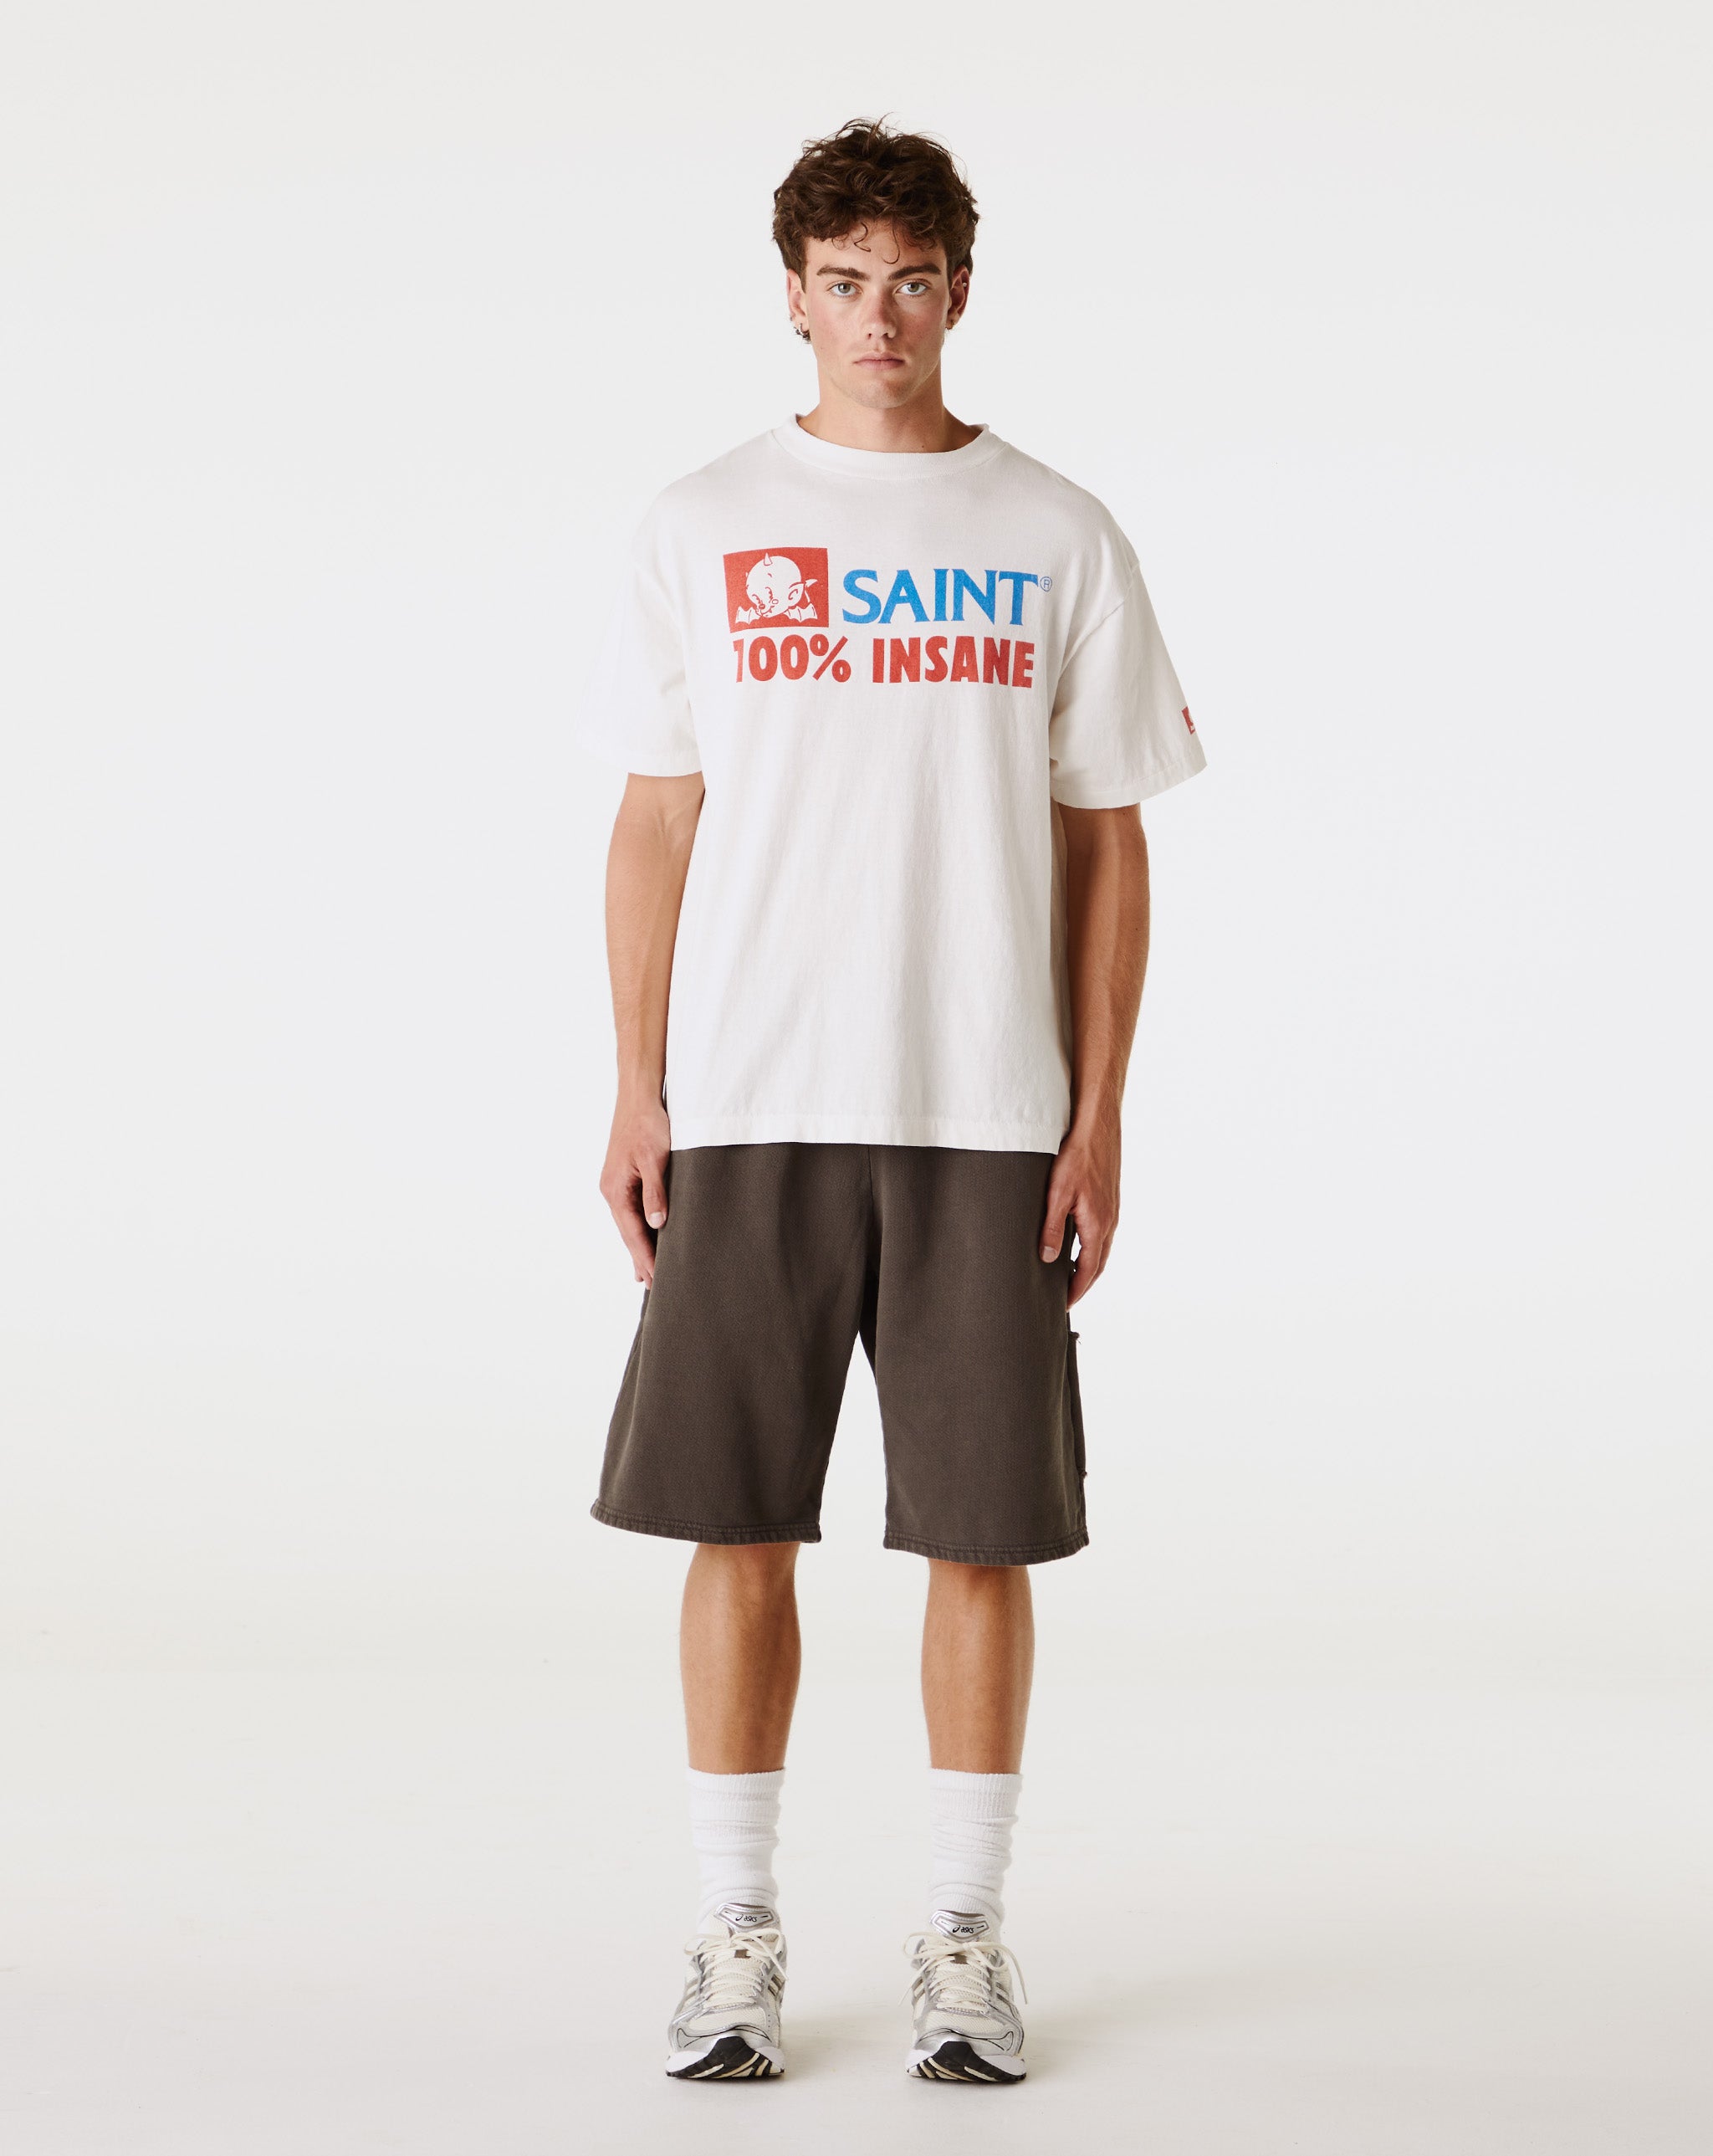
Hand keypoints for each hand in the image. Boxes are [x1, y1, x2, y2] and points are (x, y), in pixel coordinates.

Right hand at [599, 1092, 671, 1285]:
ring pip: (630, 1223)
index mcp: (615, 1190)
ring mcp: (618, 1184)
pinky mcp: (627, 1176)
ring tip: (647, 1273)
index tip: (656, 1280)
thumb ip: (656, 1192)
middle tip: (653, 1287)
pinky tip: (647, 1236)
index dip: (645, 1257)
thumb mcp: (655, 1158)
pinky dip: (641, 1228)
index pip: (632, 1233)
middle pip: (628, 1233)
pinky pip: (633, 1210)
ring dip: (640, 1245)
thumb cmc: (648, 1123)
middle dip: (640, 1259)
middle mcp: (612, 1190)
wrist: (639, 1095)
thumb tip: (656, 1224)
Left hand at [1040, 1116, 1120, 1309]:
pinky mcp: (1110, 1198)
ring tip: (1071, 1276)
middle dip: (1084, 1282)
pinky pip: (1103, 1233)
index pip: (1088, 1269)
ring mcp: (1112, 1209)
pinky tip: (1080, 1243)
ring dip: (1089, 1265)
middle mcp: (1110, 1221)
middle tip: (1068, 1296)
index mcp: (1098, 1224)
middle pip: (1098, 1263)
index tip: (1065, 1303)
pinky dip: (1092, 1247)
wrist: (1097, 1125)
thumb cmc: (1078, 1155)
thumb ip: (1053, 1228)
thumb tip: (1049, 1258)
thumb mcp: (1058, 1193)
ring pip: (1102, 1248)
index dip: (1076, 1289)